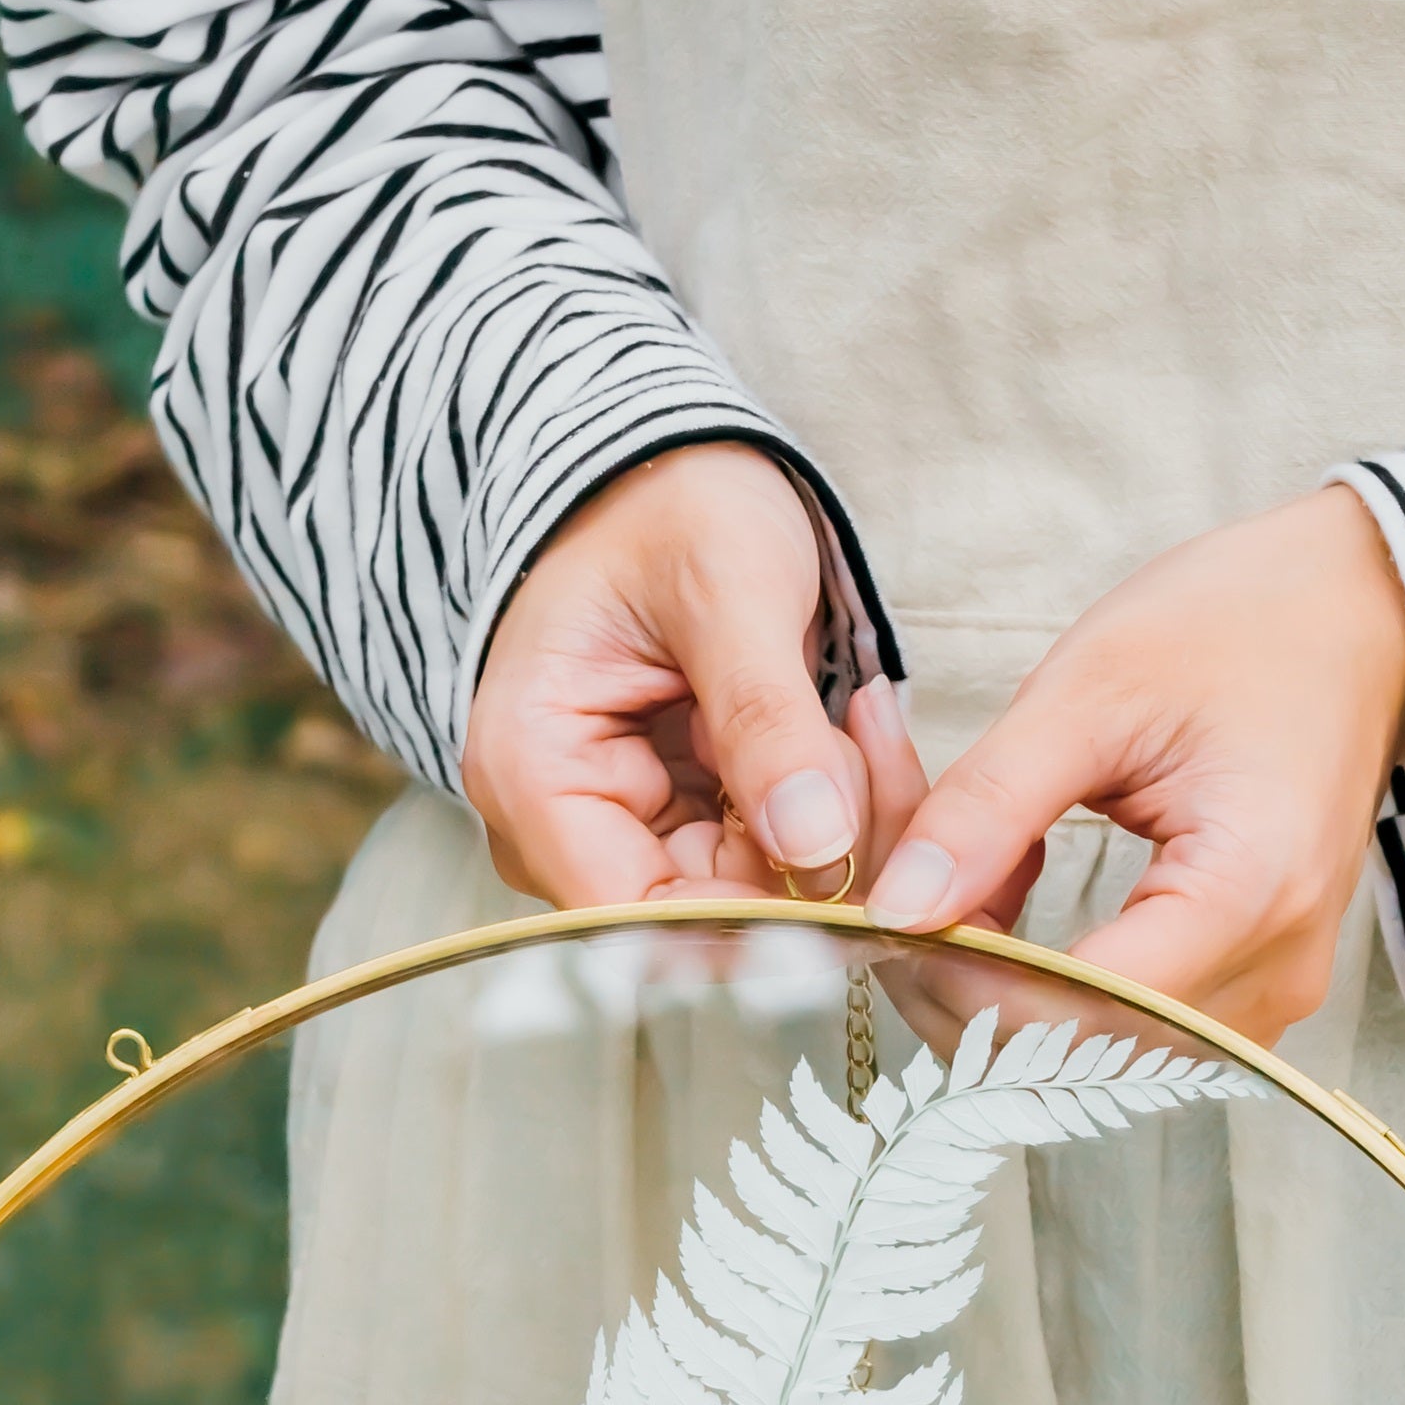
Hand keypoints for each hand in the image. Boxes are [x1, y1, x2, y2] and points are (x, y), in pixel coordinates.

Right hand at [464, 439, 918, 905]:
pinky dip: (837, 814)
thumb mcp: (727, 588)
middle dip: (815, 861)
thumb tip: (816, 848)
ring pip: (760, 900)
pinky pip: (779, 864)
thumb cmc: (670, 505)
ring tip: (861, 715)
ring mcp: (627, 833)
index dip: (748, 927)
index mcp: (533, 772)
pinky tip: (854, 731)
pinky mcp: (687, 827)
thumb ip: (767, 719)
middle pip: (707, 920)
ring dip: (840, 831)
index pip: (633, 918)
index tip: (859, 887)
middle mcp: (565, 828)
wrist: (667, 476)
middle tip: (871, 746)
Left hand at [864, 486, 1404, 1042]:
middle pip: (1057, 1048)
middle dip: (949, 966)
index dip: (949, 971)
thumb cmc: (1241, 627)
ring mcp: (1263, 998)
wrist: (1359, 616)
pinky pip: (1108, 1019)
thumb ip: (990, 804)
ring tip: (958, 846)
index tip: (880, 893)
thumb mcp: (1094, 691)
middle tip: (896, 852)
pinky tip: (1006, 875)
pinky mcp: (1240, 990)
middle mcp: (1266, 977)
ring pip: (1071, 1045)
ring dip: (983, 965)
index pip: (1059, 1012)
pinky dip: (1032, 962)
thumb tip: (894, 906)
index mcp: (1243, 896)